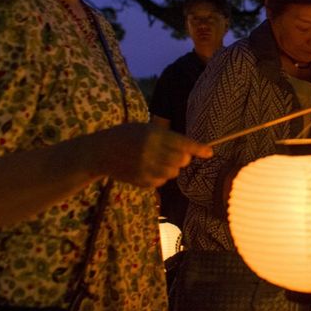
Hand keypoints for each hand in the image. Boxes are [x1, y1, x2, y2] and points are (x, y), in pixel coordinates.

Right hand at [89, 123, 212, 187]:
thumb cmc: (127, 136)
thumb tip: (192, 150)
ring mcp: (144, 167)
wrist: (100, 151)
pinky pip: (161, 182)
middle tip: (170, 154)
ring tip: (156, 161)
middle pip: (182, 160)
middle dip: (181, 158)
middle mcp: (150, 151)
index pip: (183, 143)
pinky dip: (159, 177)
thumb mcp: (146, 129)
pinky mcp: (140, 180)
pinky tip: (146, 169)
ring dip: (170, 168)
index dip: (198, 148)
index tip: (210, 152)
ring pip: (173, 173)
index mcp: (153, 134)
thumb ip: (169, 138)